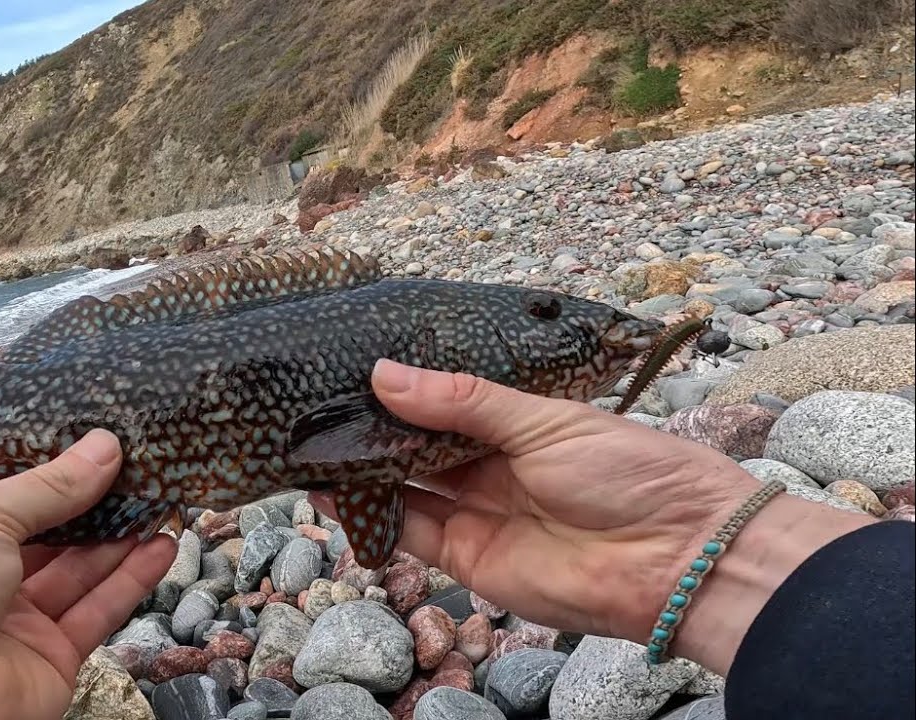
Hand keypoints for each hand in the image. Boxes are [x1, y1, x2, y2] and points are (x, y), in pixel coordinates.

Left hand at [0, 429, 177, 719]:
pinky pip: (96, 611)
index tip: (88, 433)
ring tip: (163, 493)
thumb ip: (48, 485)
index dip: (41, 461)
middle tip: (139, 462)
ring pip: (78, 568)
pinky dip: (132, 578)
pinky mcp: (48, 658)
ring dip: (121, 533)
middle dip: (91, 497)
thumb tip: (103, 447)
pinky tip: (162, 544)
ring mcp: (12, 619)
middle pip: (46, 528)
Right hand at [314, 360, 874, 673]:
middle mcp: (491, 463)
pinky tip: (330, 488)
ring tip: (308, 440)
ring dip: (360, 468)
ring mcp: (476, 510)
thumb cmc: (630, 472)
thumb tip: (384, 373)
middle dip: (371, 425)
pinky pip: (408, 530)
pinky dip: (369, 512)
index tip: (349, 365)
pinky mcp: (466, 556)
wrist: (679, 558)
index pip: (445, 399)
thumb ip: (462, 401)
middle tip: (314, 402)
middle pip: (417, 443)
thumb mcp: (543, 420)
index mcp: (516, 420)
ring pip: (403, 485)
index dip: (401, 386)